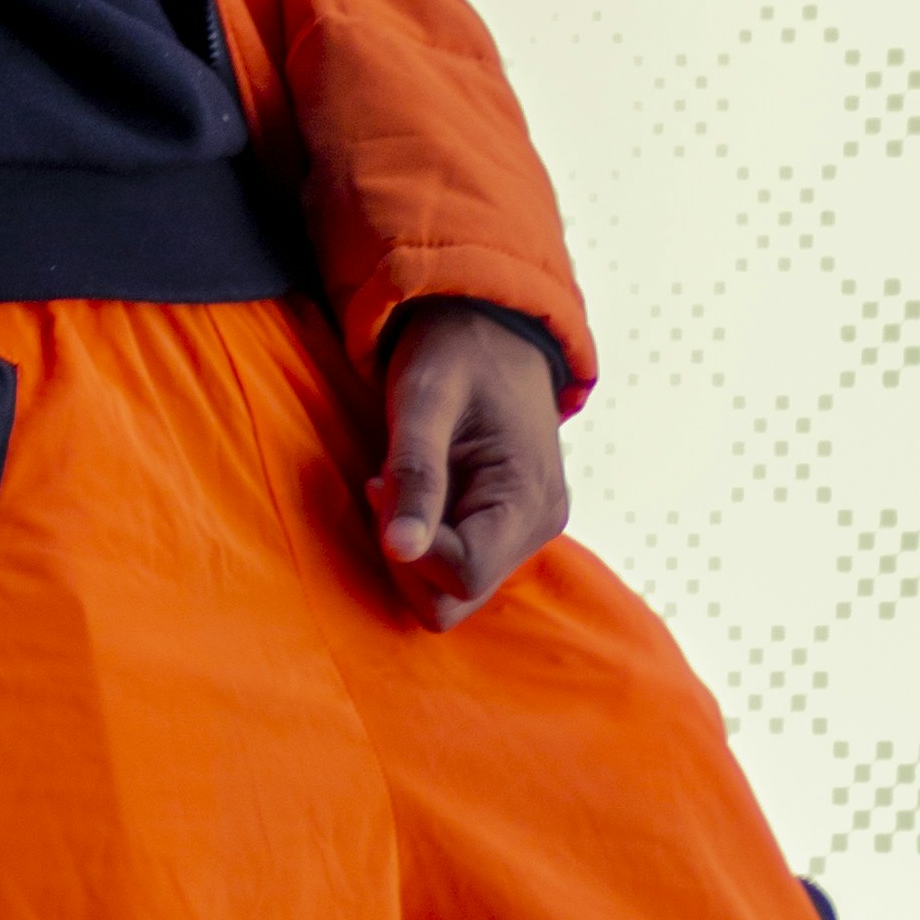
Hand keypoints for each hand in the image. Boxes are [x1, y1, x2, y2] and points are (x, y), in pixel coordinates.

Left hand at [369, 307, 568, 630]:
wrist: (487, 320)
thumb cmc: (452, 350)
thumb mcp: (424, 398)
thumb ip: (415, 474)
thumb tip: (401, 550)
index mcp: (529, 500)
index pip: (462, 577)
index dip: (409, 548)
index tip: (381, 485)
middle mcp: (539, 526)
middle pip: (454, 599)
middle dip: (406, 556)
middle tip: (387, 486)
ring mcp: (525, 529)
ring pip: (451, 589)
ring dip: (411, 546)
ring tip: (400, 481)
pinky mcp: (507, 524)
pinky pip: (456, 562)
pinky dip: (424, 536)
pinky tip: (417, 487)